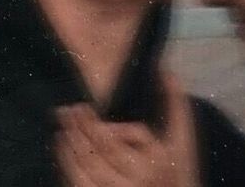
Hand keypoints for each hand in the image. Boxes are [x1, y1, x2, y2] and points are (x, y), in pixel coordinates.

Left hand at [54, 73, 199, 186]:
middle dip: (85, 124)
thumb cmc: (177, 168)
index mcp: (157, 160)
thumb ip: (176, 105)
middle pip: (106, 146)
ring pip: (90, 164)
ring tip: (64, 121)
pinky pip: (80, 181)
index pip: (135, 134)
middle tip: (70, 108)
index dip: (119, 126)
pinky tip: (62, 144)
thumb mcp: (182, 139)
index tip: (107, 116)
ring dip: (73, 140)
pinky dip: (67, 161)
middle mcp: (138, 179)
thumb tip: (166, 69)